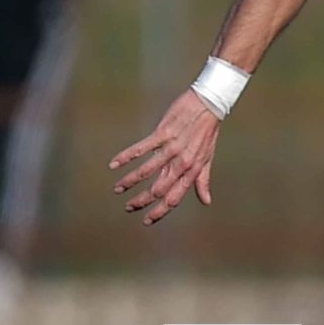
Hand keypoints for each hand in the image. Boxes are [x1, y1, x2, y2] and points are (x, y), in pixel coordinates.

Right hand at [109, 89, 220, 224]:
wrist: (209, 104)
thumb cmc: (208, 132)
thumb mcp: (207, 159)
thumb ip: (202, 181)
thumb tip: (206, 201)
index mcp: (192, 170)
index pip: (175, 197)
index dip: (160, 211)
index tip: (147, 220)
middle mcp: (182, 162)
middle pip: (158, 189)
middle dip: (141, 201)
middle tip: (128, 207)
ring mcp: (172, 148)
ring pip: (147, 171)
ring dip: (130, 182)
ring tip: (118, 189)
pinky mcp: (164, 133)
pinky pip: (141, 148)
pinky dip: (126, 157)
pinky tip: (113, 165)